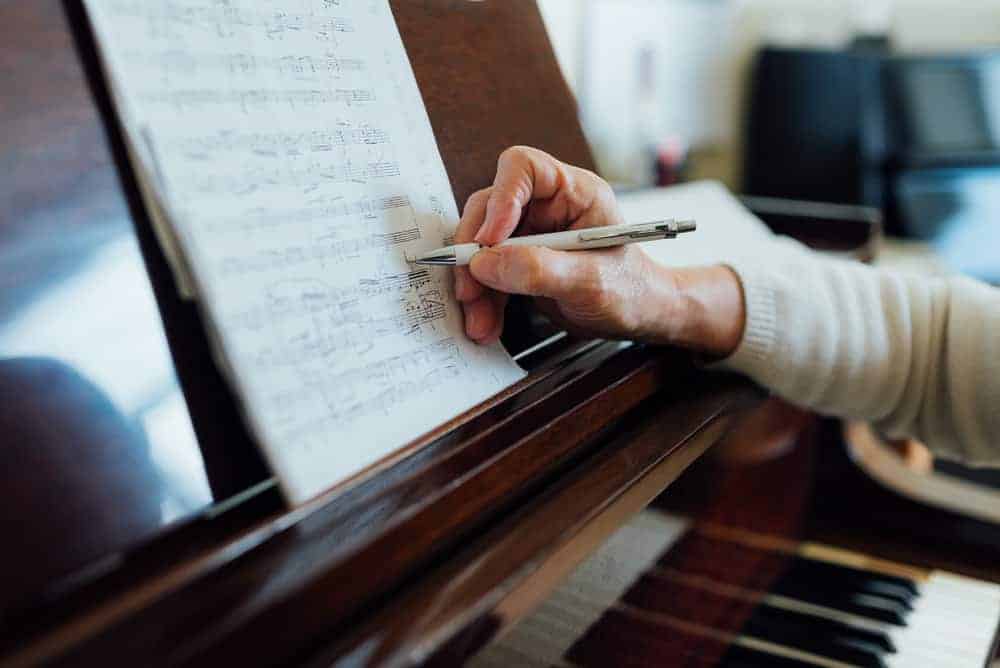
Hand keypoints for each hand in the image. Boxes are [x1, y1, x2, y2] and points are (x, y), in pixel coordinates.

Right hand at [453, 146, 745, 355]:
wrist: (640, 317)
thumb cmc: (632, 290)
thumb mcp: (590, 282)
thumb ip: (540, 270)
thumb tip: (486, 263)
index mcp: (575, 192)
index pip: (524, 169)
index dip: (500, 199)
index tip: (488, 241)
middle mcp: (548, 205)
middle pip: (491, 209)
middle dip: (476, 253)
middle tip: (470, 288)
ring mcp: (532, 233)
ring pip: (483, 246)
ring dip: (475, 284)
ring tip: (479, 321)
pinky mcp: (521, 260)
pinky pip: (490, 272)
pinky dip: (484, 299)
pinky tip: (487, 324)